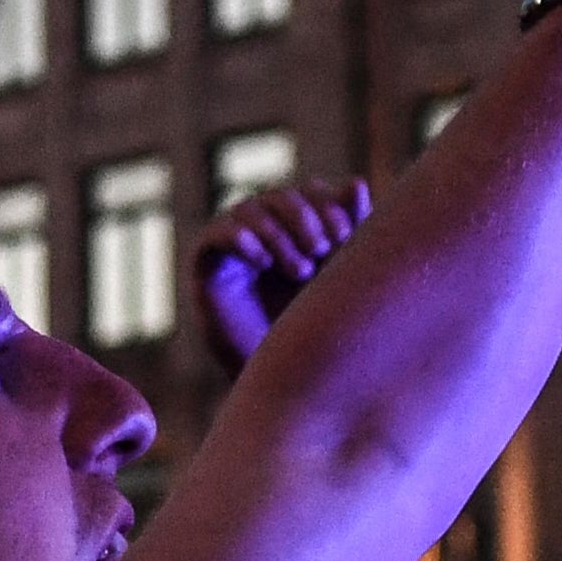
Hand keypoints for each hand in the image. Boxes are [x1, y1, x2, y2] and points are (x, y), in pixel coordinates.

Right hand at [191, 179, 372, 370]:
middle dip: (304, 219)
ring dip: (278, 233)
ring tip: (300, 270)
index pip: (308, 193)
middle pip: (281, 196)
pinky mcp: (206, 264)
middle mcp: (261, 229)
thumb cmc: (314, 326)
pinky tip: (263, 262)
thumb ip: (347, 230)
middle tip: (321, 251)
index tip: (344, 237)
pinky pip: (217, 233)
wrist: (283, 377)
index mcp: (295, 227)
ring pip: (251, 210)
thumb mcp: (337, 275)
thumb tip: (355, 183)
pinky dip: (241, 238)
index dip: (326, 206)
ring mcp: (231, 243)